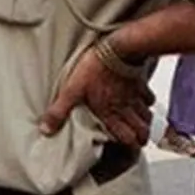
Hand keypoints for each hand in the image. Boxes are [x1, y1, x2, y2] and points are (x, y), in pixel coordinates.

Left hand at [39, 46, 154, 147]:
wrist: (118, 48)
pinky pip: (148, 97)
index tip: (122, 146)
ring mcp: (135, 96)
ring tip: (135, 122)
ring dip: (143, 121)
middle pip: (143, 131)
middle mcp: (126, 108)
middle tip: (133, 137)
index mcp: (110, 113)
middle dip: (140, 137)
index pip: (128, 139)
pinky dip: (146, 101)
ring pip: (148, 116)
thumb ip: (59, 111)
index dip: (128, 145)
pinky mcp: (140, 82)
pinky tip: (138, 100)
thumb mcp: (71, 90)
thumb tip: (46, 130)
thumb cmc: (95, 68)